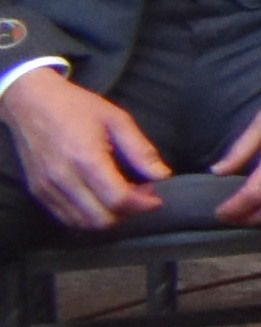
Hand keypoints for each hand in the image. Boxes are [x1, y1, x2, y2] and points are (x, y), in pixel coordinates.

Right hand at [1, 72, 167, 232]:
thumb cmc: (75, 107)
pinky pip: (66, 218)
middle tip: (141, 195)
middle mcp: (63, 179)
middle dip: (128, 213)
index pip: (117, 199)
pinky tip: (100, 199)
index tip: (156, 198)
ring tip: (122, 196)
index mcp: (86, 159)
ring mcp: (48, 188)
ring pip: (83, 223)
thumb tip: (162, 175)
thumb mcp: (117, 120)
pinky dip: (88, 216)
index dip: (142, 204)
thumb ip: (141, 150)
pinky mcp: (38, 192)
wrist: (31, 103)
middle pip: (101, 219)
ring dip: (108, 217)